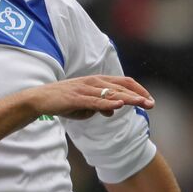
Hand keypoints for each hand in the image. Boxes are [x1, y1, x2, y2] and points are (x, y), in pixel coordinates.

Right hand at [29, 75, 153, 120]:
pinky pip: (95, 100)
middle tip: (152, 105)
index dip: (138, 90)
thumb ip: (101, 106)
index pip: (123, 82)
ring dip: (128, 98)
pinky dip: (108, 102)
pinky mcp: (76, 98)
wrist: (40, 100)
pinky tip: (119, 105)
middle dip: (138, 96)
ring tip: (141, 103)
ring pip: (111, 93)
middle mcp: (93, 82)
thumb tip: (114, 110)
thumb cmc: (63, 101)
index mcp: (97, 81)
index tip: (149, 100)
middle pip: (121, 87)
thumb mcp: (86, 105)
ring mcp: (85, 89)